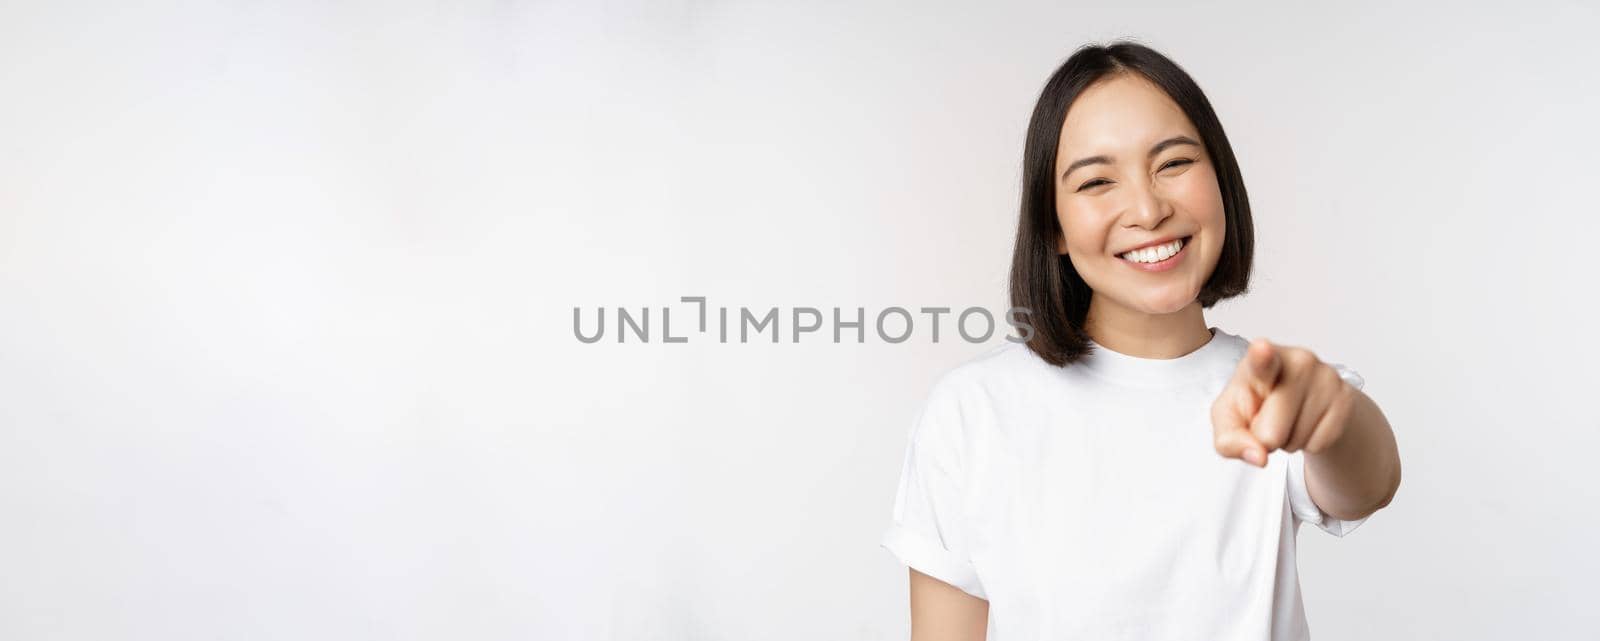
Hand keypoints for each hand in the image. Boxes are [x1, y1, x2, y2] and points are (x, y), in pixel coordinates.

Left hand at [1211, 338, 1356, 467]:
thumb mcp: (1229, 422)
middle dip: (1265, 438)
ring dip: (1288, 441)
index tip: (1261, 348)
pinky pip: (1320, 444)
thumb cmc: (1254, 405)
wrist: (1295, 401)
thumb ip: (1230, 441)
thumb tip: (1259, 457)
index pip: (1261, 360)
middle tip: (1267, 419)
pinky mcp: (1345, 398)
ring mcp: (1326, 377)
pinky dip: (1309, 444)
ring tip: (1287, 419)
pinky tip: (1305, 423)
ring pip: (1297, 440)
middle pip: (1272, 432)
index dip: (1261, 356)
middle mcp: (1297, 361)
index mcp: (1259, 361)